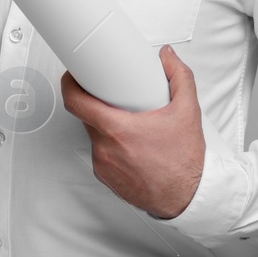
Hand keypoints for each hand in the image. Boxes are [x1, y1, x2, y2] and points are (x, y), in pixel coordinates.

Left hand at [62, 45, 205, 219]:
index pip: (76, 102)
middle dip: (98, 104)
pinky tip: (130, 147)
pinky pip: (100, 154)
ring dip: (106, 127)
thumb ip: (179, 77)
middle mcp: (105, 148)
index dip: (69, 85)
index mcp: (117, 130)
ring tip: (129, 125)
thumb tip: (168, 57)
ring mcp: (103, 165)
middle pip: (87, 116)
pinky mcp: (106, 178)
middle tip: (115, 98)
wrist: (188, 199)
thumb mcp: (188, 112)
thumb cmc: (185, 164)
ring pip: (94, 136)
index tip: (73, 76)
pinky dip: (110, 147)